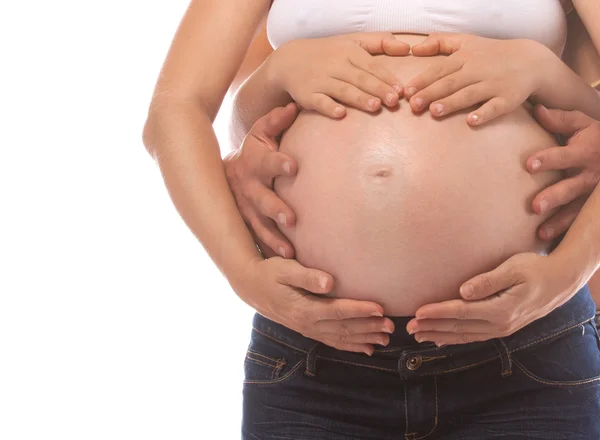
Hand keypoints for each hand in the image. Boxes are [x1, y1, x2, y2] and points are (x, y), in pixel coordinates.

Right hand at [224, 103, 298, 257]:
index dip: (278, 163)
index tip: (293, 165)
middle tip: (291, 219)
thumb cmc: (254, 151)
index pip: (267, 161)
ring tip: (289, 253)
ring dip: (272, 239)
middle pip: (260, 200)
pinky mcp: (246, 226)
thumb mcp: (261, 133)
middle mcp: (248, 188)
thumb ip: (275, 121)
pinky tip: (283, 268)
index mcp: (254, 163)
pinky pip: (256, 242)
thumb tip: (293, 106)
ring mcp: (245, 210)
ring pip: (257, 227)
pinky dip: (267, 254)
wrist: (226, 173)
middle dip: (275, 209)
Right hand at [237, 256, 393, 354]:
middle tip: (391, 327)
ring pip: (341, 338)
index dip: (360, 310)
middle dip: (368, 328)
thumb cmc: (270, 273)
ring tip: (385, 339)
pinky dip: (351, 346)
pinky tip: (367, 349)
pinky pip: (333, 341)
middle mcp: (307, 324)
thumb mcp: (284, 269)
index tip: (380, 308)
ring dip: (364, 339)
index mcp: (303, 308)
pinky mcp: (309, 330)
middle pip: (343, 328)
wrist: (251, 287)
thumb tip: (329, 282)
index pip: (337, 311)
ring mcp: (308, 329)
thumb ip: (306, 276)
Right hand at [268, 33, 409, 117]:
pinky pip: (319, 102)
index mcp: (349, 51)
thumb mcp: (352, 42)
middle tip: (394, 101)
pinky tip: (340, 114)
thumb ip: (380, 43)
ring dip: (359, 98)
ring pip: (343, 90)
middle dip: (378, 89)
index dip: (387, 78)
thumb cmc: (328, 53)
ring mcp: (320, 80)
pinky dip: (329, 107)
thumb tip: (407, 48)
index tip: (401, 90)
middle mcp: (335, 65)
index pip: (371, 65)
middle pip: (360, 78)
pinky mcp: (307, 94)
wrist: (289, 61)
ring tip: (375, 107)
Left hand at [404, 33, 554, 124]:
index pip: (440, 69)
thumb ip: (440, 42)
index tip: (407, 91)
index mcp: (465, 58)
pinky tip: (471, 121)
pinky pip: (495, 107)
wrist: (531, 60)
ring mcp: (493, 85)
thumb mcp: (466, 41)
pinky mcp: (508, 99)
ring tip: (434, 111)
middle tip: (413, 105)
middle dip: (431, 93)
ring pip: (469, 94)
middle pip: (451, 83)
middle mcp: (477, 70)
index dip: (423, 80)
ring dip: (452, 103)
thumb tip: (414, 48)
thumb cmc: (491, 53)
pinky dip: (484, 113)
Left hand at [406, 253, 577, 345]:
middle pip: (458, 327)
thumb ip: (488, 281)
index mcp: (500, 309)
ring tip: (417, 335)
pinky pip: (472, 337)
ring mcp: (500, 329)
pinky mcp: (500, 328)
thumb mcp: (513, 269)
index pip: (461, 312)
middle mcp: (499, 324)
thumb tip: (463, 291)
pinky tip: (440, 339)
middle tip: (408, 326)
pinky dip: (454, 338)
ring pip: (463, 335)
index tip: (417, 312)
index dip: (437, 312)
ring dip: (439, 335)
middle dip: (431, 327)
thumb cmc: (535, 269)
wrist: (559, 282)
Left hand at [527, 105, 599, 240]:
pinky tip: (549, 242)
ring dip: (559, 222)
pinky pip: (580, 222)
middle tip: (535, 206)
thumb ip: (561, 119)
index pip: (565, 156)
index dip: (548, 159)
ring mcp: (592, 195)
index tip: (529, 164)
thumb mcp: (583, 124)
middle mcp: (590, 176)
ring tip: (541, 232)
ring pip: (576, 210)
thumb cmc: (595, 137)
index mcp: (585, 152)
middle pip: (571, 188)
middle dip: (554, 196)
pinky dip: (566, 233)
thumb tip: (536, 109)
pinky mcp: (592, 210)